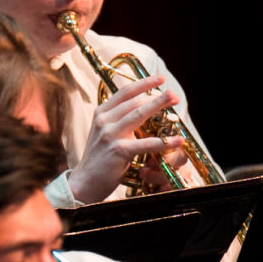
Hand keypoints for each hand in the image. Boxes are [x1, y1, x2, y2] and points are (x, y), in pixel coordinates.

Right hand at [66, 73, 175, 202]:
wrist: (84, 182)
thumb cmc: (99, 159)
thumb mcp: (105, 133)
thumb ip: (119, 120)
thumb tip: (144, 108)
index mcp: (101, 114)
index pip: (124, 92)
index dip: (144, 83)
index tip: (160, 79)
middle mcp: (104, 121)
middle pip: (134, 101)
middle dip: (157, 96)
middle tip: (173, 94)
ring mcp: (110, 135)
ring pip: (138, 115)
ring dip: (159, 105)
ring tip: (174, 101)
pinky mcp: (118, 150)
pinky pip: (146, 143)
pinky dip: (164, 141)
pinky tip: (177, 140)